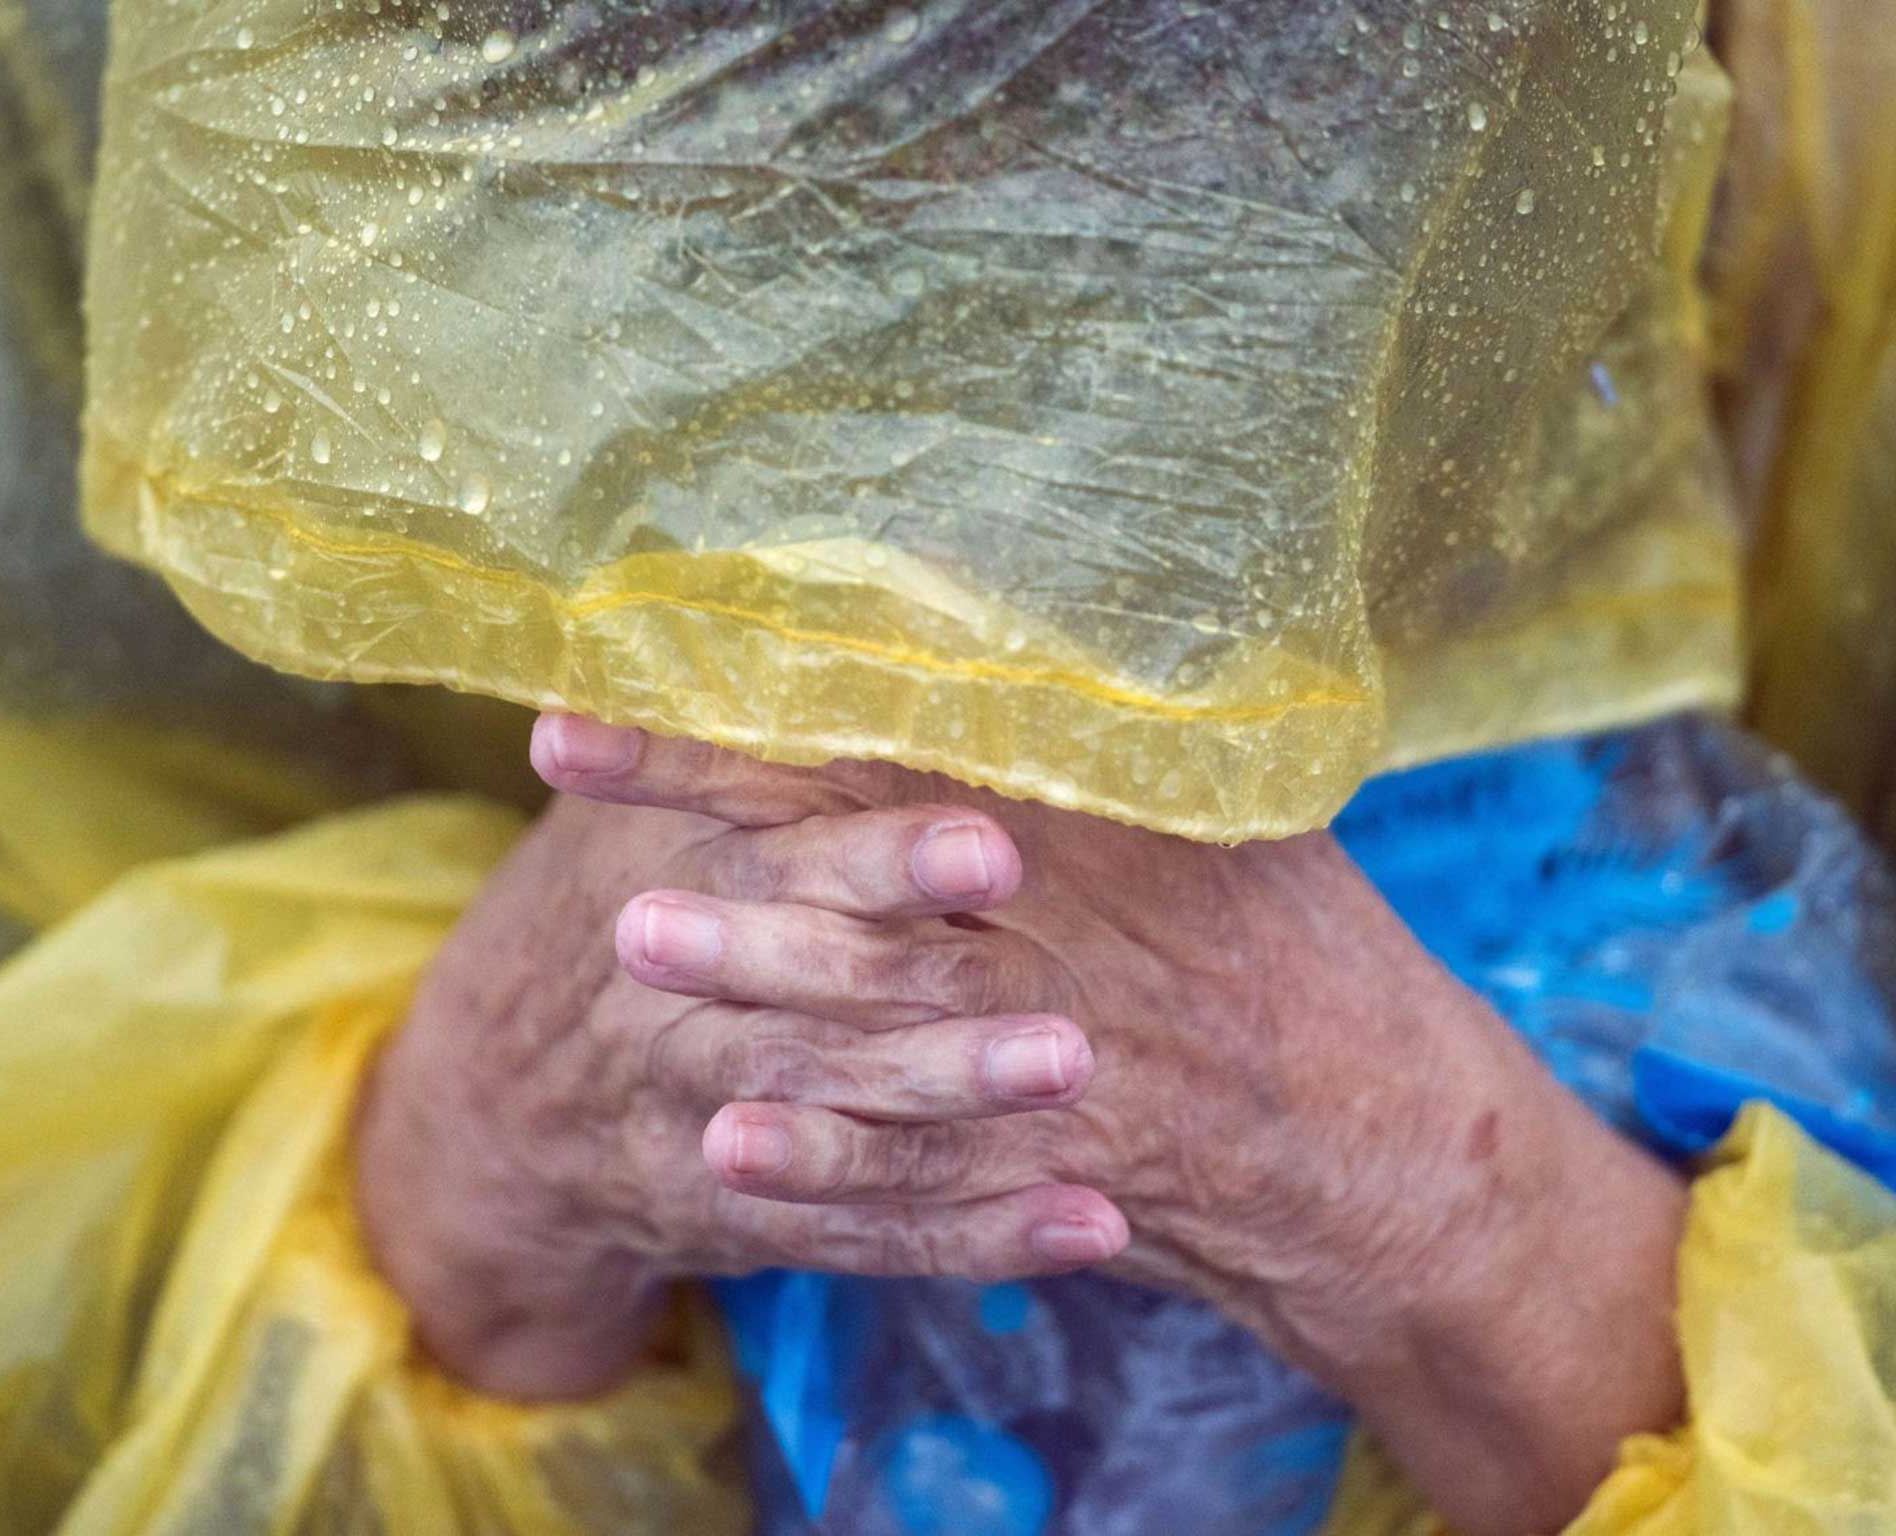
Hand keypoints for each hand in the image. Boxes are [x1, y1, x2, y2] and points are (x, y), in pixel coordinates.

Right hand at [353, 748, 1126, 1400]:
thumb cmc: (614, 903)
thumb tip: (893, 581)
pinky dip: (982, 1234)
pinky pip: (872, 1234)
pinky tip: (1093, 1225)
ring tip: (1078, 1079)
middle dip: (935, 1015)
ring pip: (847, 1131)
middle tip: (1063, 1020)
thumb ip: (738, 724)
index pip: (785, 873)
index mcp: (676, 885)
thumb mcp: (646, 804)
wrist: (496, 1103)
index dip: (882, 864)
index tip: (994, 848)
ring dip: (964, 1112)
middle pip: (816, 1016)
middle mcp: (687, 1015)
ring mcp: (712, 1125)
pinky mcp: (747, 1216)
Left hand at [529, 716, 1688, 1535]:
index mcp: (1084, 807)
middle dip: (715, 803)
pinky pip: (917, 1168)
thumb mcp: (1218, 802)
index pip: (898, 729)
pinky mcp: (1044, 1159)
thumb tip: (983, 606)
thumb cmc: (1294, 942)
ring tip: (631, 946)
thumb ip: (1098, 720)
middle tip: (580, 762)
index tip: (663, 648)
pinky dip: (825, 1161)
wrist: (1381, 1135)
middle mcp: (1052, 917)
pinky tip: (729, 1146)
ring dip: (752, 972)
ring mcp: (1045, 1045)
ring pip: (873, 999)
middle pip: (856, 845)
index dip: (764, 694)